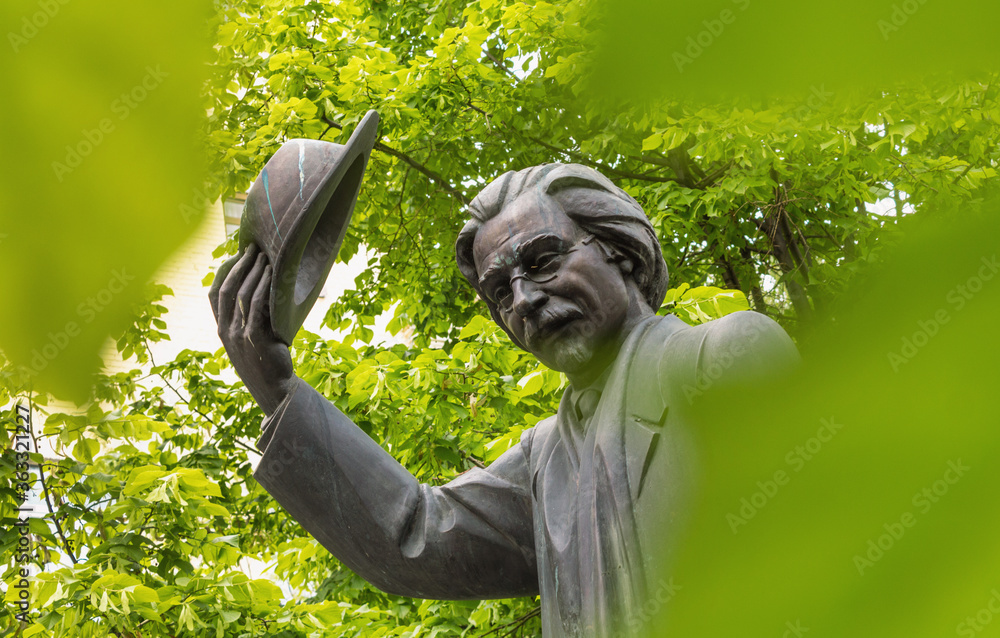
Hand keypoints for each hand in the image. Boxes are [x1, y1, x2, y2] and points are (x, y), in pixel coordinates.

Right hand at [208, 244, 295, 415]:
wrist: (275, 389)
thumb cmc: (267, 362)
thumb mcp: (250, 341)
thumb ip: (247, 320)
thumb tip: (258, 292)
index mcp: (221, 330)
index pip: (214, 294)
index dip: (223, 272)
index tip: (236, 255)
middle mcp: (225, 331)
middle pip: (227, 289)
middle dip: (239, 265)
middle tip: (252, 247)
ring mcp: (238, 335)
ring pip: (241, 294)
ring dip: (253, 271)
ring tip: (265, 255)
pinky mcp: (255, 338)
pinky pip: (257, 305)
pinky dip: (263, 286)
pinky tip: (273, 274)